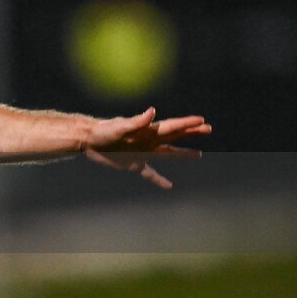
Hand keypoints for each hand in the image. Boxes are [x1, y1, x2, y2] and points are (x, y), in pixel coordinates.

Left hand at [84, 107, 211, 188]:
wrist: (89, 140)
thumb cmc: (104, 131)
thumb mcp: (120, 127)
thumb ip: (137, 121)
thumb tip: (153, 111)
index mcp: (147, 131)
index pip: (171, 126)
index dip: (187, 124)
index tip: (202, 120)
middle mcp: (148, 140)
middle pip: (174, 136)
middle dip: (191, 133)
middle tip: (208, 128)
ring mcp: (143, 153)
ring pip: (167, 154)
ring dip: (182, 154)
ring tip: (198, 154)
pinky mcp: (133, 164)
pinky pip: (150, 173)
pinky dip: (159, 180)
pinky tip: (169, 186)